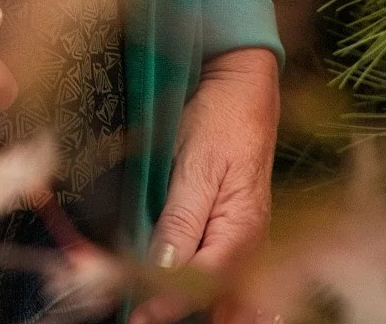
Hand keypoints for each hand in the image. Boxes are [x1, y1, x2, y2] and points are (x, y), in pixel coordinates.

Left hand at [130, 47, 279, 323]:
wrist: (241, 86)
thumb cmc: (221, 118)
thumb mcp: (197, 164)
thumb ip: (182, 218)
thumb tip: (162, 267)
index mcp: (241, 229)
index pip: (203, 282)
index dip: (169, 301)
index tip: (138, 315)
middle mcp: (246, 242)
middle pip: (222, 299)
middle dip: (186, 313)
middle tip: (141, 320)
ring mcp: (241, 237)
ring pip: (225, 293)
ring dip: (196, 308)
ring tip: (153, 314)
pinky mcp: (230, 228)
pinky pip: (222, 274)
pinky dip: (204, 291)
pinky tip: (180, 300)